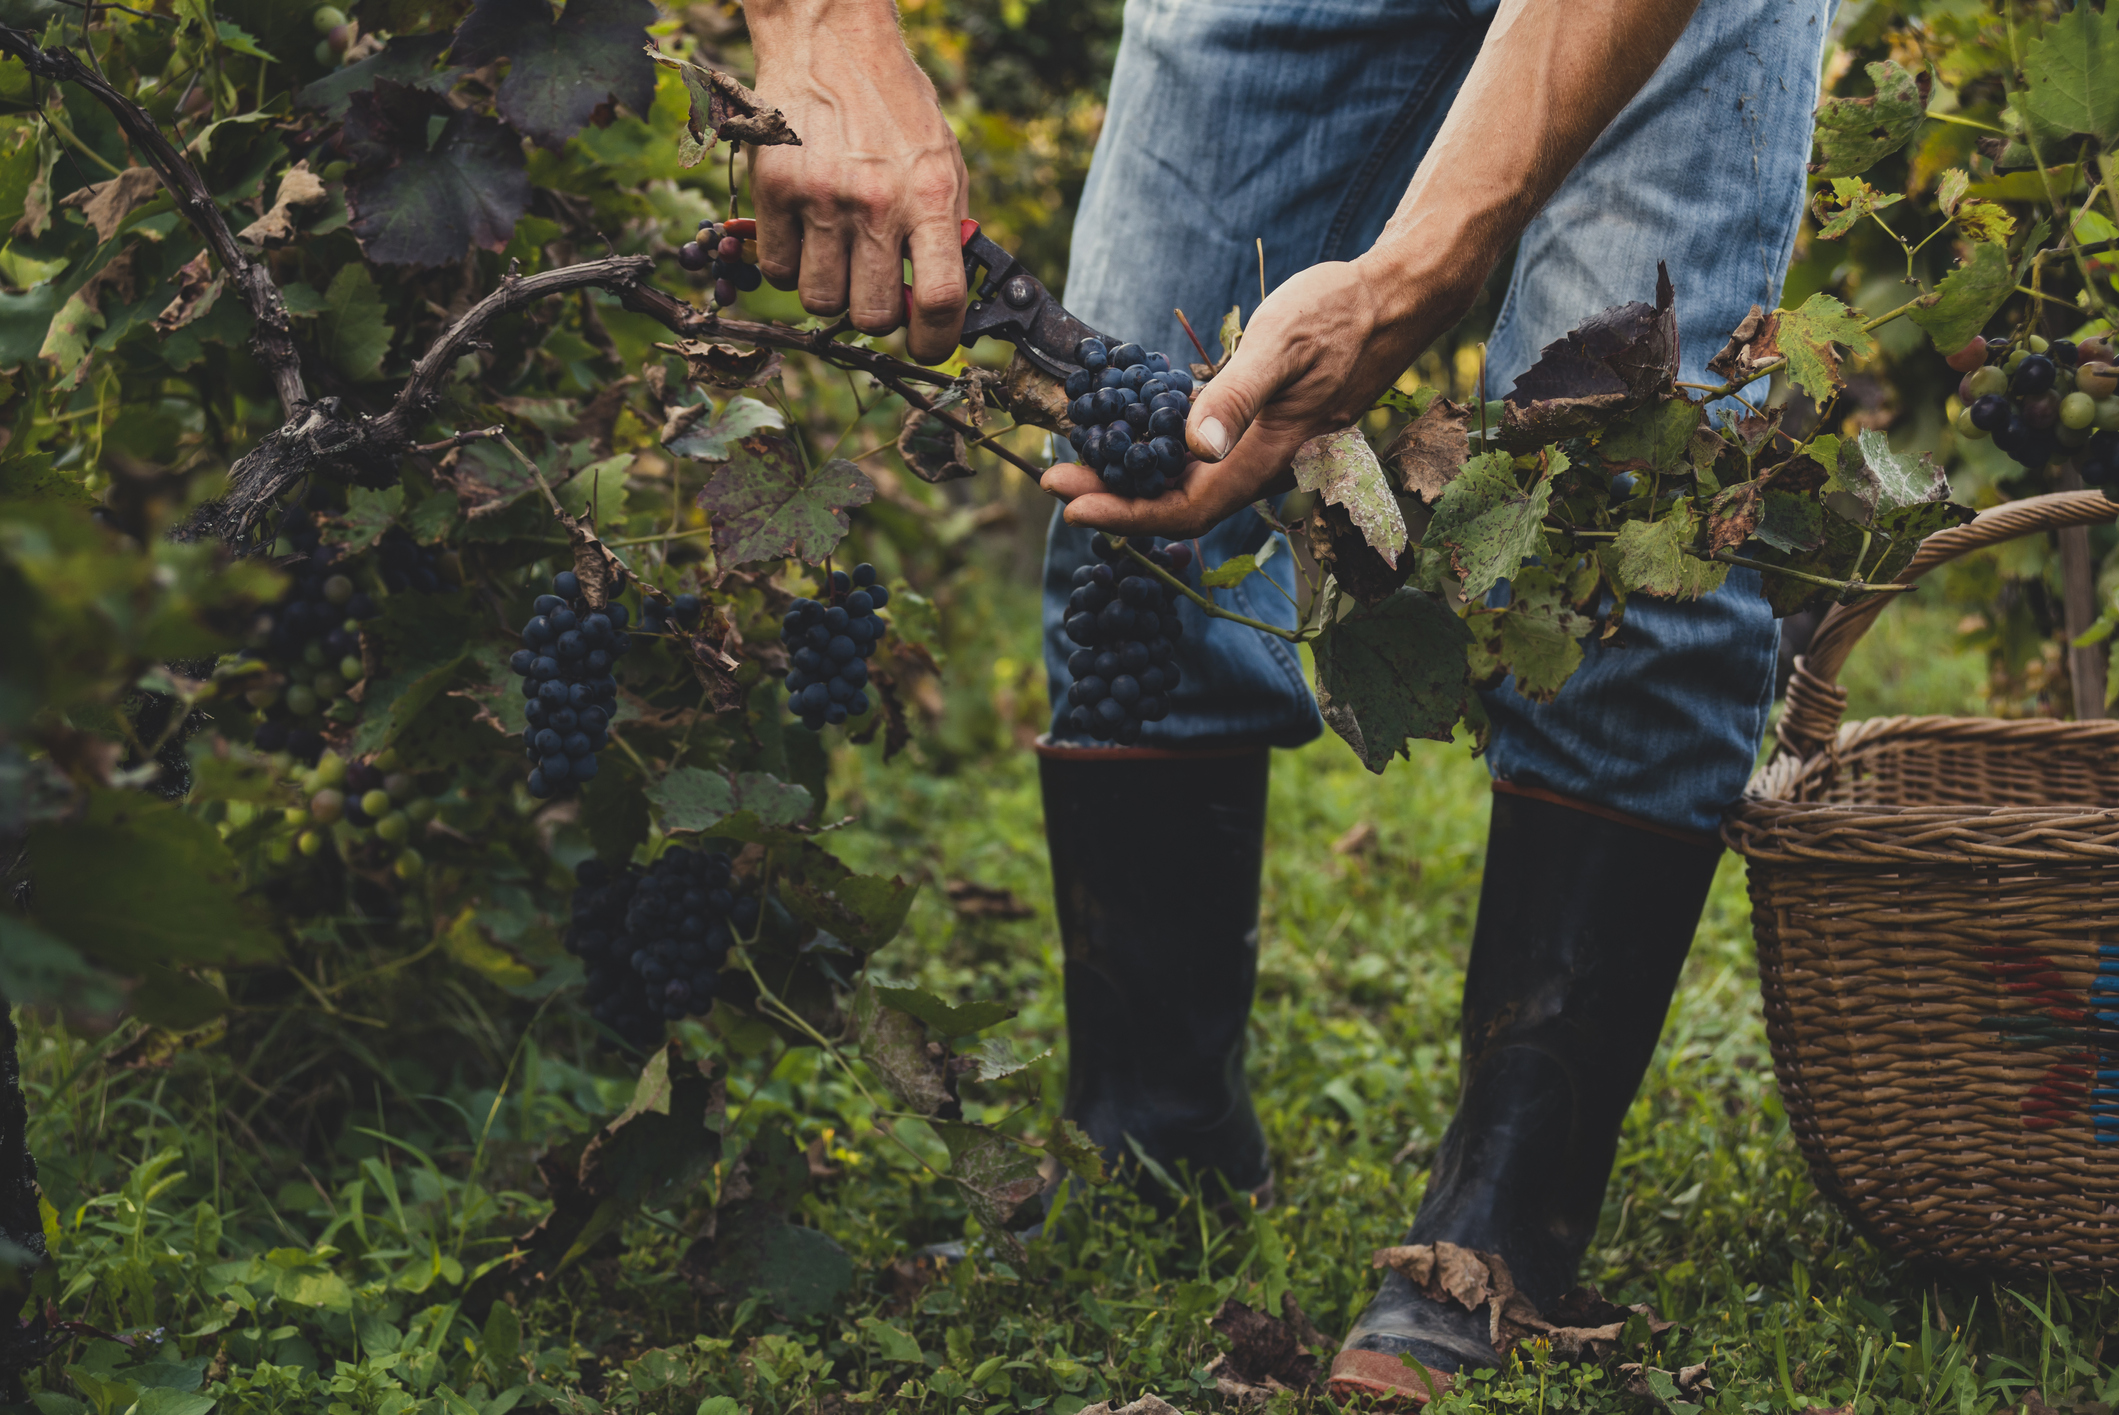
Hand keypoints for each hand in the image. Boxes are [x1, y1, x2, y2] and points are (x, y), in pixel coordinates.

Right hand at [747, 1, 969, 363]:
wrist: (830, 40)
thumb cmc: (894, 106)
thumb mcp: (943, 160)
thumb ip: (945, 229)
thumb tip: (943, 304)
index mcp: (931, 195)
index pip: (942, 300)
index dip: (937, 341)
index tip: (929, 347)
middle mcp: (877, 202)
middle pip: (873, 315)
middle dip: (876, 315)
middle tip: (874, 288)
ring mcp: (821, 198)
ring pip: (820, 301)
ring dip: (829, 290)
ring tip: (837, 252)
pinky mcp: (774, 189)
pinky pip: (778, 270)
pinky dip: (790, 266)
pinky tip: (803, 233)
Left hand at [1040, 256, 1472, 538]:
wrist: (1389, 300)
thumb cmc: (1339, 314)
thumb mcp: (1283, 344)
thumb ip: (1238, 397)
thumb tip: (1195, 448)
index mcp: (1266, 457)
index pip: (1186, 509)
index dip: (1126, 515)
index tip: (1071, 504)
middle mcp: (1262, 466)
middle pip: (1179, 506)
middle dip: (1116, 501)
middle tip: (1054, 480)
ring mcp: (1261, 450)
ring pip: (1190, 486)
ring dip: (1133, 481)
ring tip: (1079, 461)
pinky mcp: (1259, 428)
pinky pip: (1202, 459)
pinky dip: (1159, 454)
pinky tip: (1128, 433)